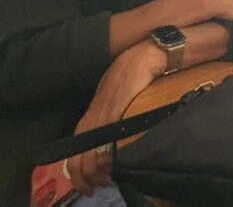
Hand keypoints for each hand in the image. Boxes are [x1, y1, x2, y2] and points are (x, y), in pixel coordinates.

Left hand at [67, 42, 164, 195]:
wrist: (146, 55)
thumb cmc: (134, 73)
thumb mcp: (118, 98)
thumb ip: (114, 115)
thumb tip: (116, 136)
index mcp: (90, 117)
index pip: (74, 153)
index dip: (78, 174)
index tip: (89, 185)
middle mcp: (92, 119)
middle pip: (77, 159)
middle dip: (85, 179)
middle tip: (97, 188)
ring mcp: (102, 115)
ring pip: (89, 155)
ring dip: (96, 173)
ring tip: (108, 180)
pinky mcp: (115, 111)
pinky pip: (104, 141)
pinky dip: (105, 158)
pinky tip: (113, 165)